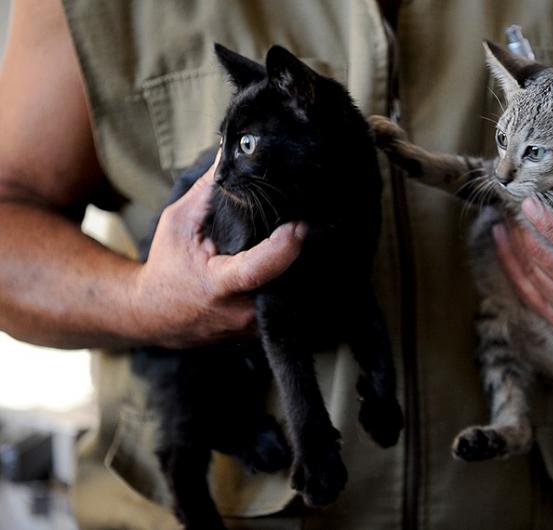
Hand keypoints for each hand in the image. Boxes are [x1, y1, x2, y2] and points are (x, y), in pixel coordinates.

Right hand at [129, 152, 305, 347]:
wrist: (154, 314)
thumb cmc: (167, 265)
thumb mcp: (179, 223)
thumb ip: (209, 190)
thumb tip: (232, 152)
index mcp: (219, 286)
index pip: (259, 270)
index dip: (284, 248)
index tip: (299, 224)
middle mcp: (241, 313)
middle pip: (286, 282)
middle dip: (301, 254)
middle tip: (309, 224)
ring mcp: (253, 328)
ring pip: (291, 296)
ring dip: (300, 270)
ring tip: (306, 240)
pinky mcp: (261, 332)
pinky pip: (286, 304)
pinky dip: (292, 283)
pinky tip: (296, 261)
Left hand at [493, 162, 552, 330]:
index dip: (548, 225)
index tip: (529, 201)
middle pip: (545, 260)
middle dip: (521, 229)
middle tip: (508, 201)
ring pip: (531, 273)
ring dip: (511, 242)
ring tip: (503, 214)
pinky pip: (527, 291)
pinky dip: (509, 263)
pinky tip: (501, 239)